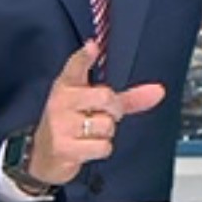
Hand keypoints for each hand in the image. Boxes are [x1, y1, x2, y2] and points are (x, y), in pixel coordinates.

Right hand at [27, 41, 166, 185]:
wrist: (43, 155)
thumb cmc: (72, 125)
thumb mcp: (94, 106)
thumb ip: (127, 98)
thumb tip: (159, 91)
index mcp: (67, 87)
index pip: (75, 67)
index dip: (85, 56)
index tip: (92, 46)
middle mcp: (61, 102)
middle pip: (106, 98)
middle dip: (114, 111)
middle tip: (100, 116)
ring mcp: (60, 124)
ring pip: (106, 125)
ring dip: (105, 134)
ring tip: (89, 134)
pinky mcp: (63, 147)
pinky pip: (102, 146)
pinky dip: (101, 149)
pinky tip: (85, 148)